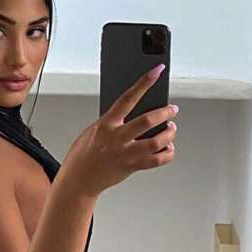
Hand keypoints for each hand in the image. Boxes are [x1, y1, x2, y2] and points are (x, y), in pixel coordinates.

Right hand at [59, 64, 178, 197]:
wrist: (79, 180)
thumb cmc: (84, 155)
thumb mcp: (93, 131)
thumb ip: (112, 123)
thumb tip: (134, 114)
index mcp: (106, 124)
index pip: (128, 98)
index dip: (144, 83)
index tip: (157, 71)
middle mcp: (117, 138)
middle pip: (148, 121)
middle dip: (165, 112)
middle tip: (172, 109)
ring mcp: (126, 154)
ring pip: (157, 141)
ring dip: (169, 133)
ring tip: (171, 129)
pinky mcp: (132, 167)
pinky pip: (157, 161)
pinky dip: (167, 154)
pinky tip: (168, 148)